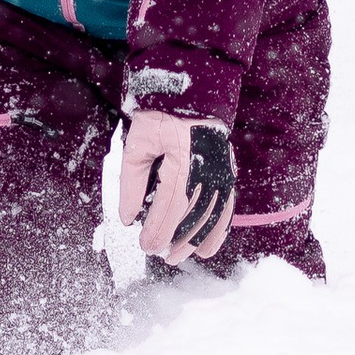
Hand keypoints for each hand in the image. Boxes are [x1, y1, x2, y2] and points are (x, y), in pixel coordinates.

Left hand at [120, 111, 233, 262]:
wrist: (192, 97)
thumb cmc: (159, 118)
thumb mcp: (137, 143)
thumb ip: (131, 182)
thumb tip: (127, 217)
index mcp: (182, 160)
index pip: (170, 206)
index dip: (158, 230)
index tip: (145, 245)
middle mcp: (206, 170)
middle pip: (193, 216)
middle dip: (176, 240)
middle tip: (160, 254)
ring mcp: (221, 173)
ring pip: (212, 218)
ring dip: (196, 242)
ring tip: (180, 257)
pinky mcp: (228, 175)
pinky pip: (226, 210)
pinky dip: (218, 232)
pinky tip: (207, 248)